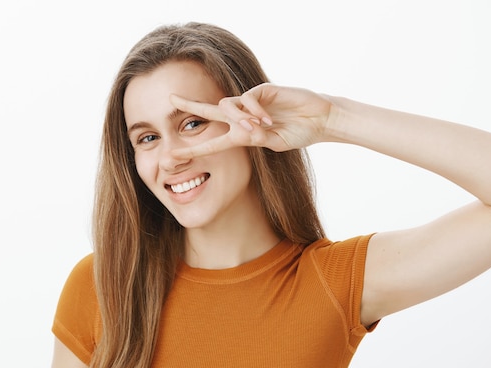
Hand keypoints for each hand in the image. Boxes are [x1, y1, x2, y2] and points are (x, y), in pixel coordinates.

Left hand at [169, 83, 331, 157]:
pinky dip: (255, 111)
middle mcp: (243, 116)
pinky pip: (248, 99)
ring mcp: (251, 102)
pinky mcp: (262, 91)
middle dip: (190, 104)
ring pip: (227, 106)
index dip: (193, 148)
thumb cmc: (298, 132)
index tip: (173, 154)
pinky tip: (268, 120)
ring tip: (257, 128)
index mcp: (243, 133)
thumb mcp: (274, 143)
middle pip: (210, 110)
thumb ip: (257, 140)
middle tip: (171, 98)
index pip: (213, 140)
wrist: (319, 120)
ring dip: (238, 119)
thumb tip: (245, 133)